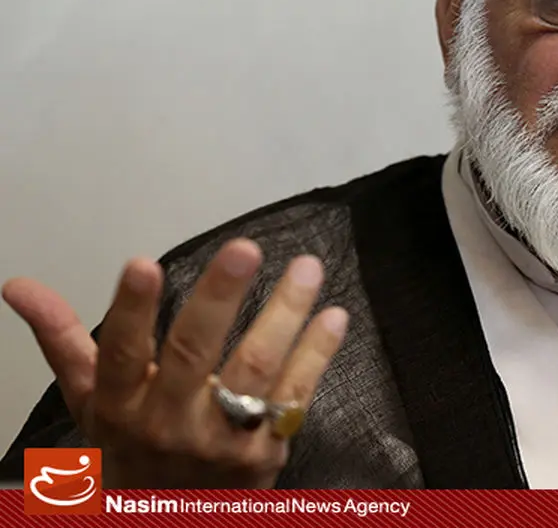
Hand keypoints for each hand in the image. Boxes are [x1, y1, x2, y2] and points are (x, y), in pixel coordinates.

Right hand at [3, 238, 348, 488]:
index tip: (142, 263)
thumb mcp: (92, 401)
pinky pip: (296, 396)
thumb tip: (17, 285)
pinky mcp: (265, 451)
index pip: (120, 355)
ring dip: (285, 314)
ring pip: (256, 369)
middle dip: (219, 298)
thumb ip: (63, 339)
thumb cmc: (130, 450)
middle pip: (195, 355)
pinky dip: (317, 354)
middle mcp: (169, 423)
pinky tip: (334, 315)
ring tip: (307, 267)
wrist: (167, 524)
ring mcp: (222, 440)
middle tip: (244, 248)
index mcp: (120, 406)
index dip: (131, 311)